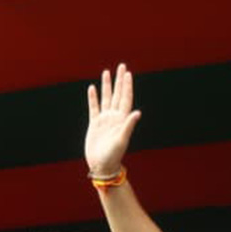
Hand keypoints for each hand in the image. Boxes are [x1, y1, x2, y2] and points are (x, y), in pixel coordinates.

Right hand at [85, 63, 140, 177]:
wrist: (102, 165)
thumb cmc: (114, 155)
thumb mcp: (122, 139)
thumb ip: (129, 125)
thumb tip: (138, 112)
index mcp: (122, 119)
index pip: (126, 98)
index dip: (127, 85)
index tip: (127, 73)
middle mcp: (114, 117)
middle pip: (117, 94)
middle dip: (119, 80)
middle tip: (121, 66)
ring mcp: (104, 120)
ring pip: (106, 98)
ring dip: (107, 86)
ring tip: (106, 72)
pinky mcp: (95, 124)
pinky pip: (94, 107)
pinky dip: (93, 98)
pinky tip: (92, 88)